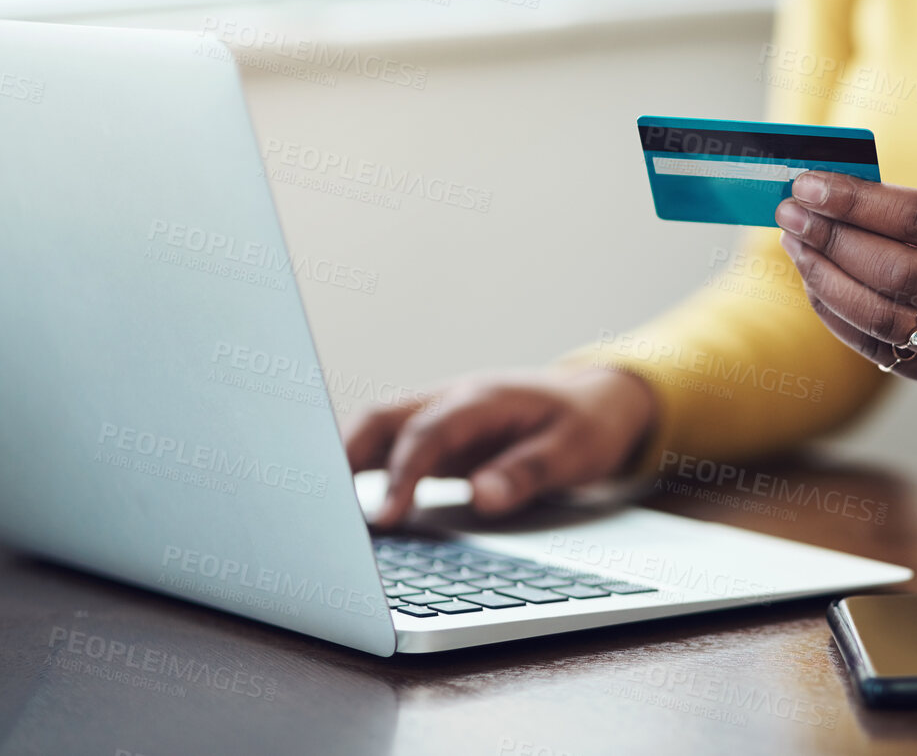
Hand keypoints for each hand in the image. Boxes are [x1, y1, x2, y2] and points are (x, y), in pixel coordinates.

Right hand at [345, 365, 656, 524]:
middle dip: (344, 458)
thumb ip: (528, 473)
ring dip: (344, 463)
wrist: (599, 399)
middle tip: (320, 510)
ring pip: (377, 430)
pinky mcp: (437, 437)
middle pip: (382, 419)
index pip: (428, 432)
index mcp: (483, 400)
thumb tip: (483, 497)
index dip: (402, 473)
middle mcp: (452, 401)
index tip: (385, 517)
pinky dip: (361, 470)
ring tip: (317, 513)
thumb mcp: (574, 451)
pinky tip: (344, 506)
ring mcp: (440, 416)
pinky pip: (389, 447)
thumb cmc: (587, 423)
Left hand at [774, 172, 916, 401]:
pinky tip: (817, 286)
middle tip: (791, 216)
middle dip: (831, 240)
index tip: (808, 184)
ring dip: (826, 280)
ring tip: (798, 249)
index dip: (855, 202)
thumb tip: (831, 196)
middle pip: (898, 271)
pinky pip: (882, 350)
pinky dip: (839, 316)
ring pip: (884, 318)